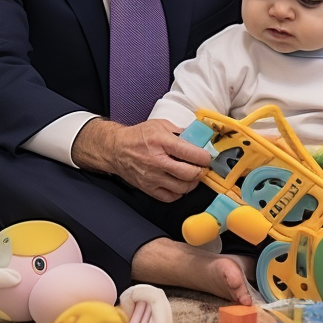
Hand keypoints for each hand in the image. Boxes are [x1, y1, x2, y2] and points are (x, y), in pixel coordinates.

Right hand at [72, 118, 210, 201]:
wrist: (116, 149)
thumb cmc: (139, 136)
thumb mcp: (160, 125)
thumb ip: (181, 132)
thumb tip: (200, 138)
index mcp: (161, 142)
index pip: (190, 153)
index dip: (204, 157)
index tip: (207, 157)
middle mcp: (156, 161)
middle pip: (189, 173)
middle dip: (200, 171)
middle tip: (202, 167)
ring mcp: (152, 177)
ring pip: (182, 188)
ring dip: (192, 183)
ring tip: (192, 176)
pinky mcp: (148, 188)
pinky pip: (170, 197)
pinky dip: (179, 192)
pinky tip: (179, 184)